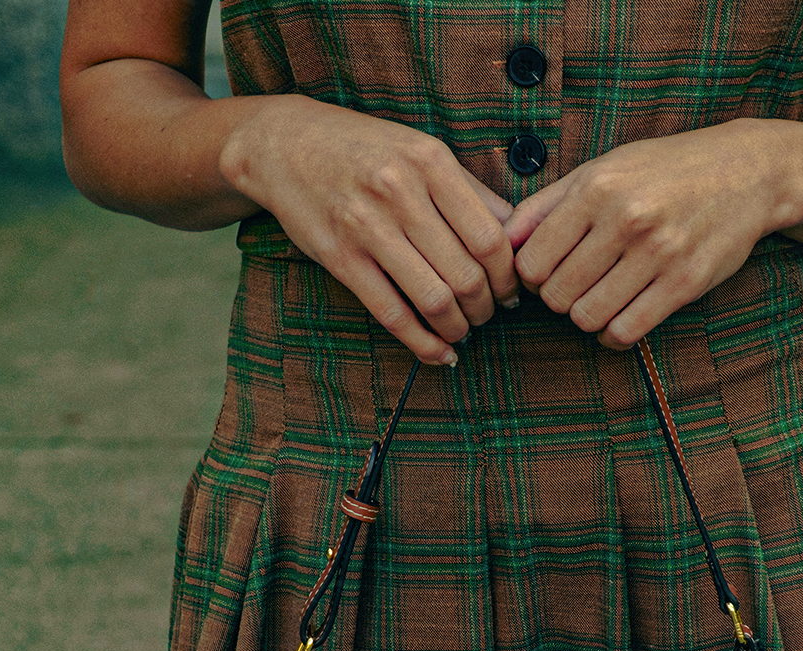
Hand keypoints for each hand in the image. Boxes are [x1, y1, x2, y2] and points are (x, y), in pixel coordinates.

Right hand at [220, 97, 519, 362]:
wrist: (284, 144)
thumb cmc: (363, 149)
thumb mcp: (420, 150)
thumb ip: (469, 191)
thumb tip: (518, 232)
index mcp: (430, 162)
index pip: (490, 238)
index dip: (508, 277)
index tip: (510, 293)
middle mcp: (400, 192)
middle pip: (467, 274)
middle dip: (486, 308)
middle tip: (488, 315)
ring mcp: (367, 227)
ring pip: (435, 299)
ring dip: (458, 328)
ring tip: (463, 331)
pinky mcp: (340, 258)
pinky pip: (393, 315)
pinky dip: (423, 344)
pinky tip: (440, 355)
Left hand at [504, 121, 802, 348]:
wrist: (746, 171)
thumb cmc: (663, 171)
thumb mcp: (603, 168)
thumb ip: (548, 205)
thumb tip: (501, 241)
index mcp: (597, 187)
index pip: (531, 261)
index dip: (531, 277)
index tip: (549, 271)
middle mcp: (626, 218)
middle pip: (556, 295)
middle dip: (559, 299)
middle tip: (576, 286)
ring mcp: (658, 253)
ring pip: (587, 318)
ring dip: (587, 317)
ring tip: (600, 298)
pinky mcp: (684, 284)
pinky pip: (625, 332)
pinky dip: (614, 334)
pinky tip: (620, 317)